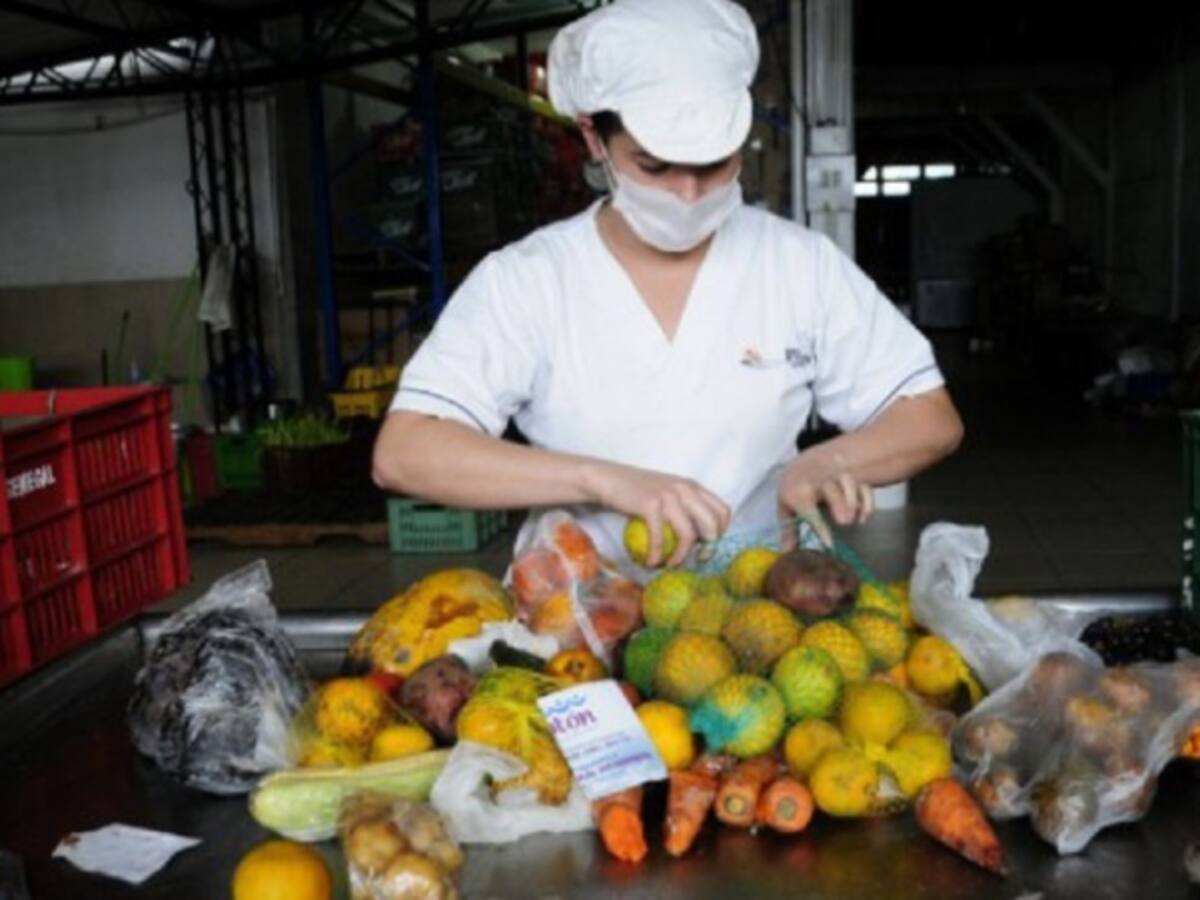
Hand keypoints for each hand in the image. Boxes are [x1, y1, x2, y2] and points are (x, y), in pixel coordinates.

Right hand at [583, 461, 730, 566]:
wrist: (607, 479)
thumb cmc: (637, 492)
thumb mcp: (667, 492)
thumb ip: (685, 507)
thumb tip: (700, 538)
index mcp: (692, 486)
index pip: (723, 510)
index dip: (721, 532)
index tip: (707, 545)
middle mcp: (685, 489)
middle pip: (713, 524)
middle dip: (709, 548)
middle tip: (696, 560)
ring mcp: (668, 496)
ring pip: (688, 535)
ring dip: (681, 557)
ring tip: (670, 566)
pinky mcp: (650, 505)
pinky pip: (660, 538)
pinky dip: (656, 555)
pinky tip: (651, 563)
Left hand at [778, 452, 873, 547]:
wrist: (804, 465)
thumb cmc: (794, 492)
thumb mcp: (786, 508)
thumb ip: (789, 531)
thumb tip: (787, 554)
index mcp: (799, 492)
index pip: (808, 508)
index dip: (819, 526)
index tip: (829, 544)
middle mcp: (818, 483)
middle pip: (831, 489)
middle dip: (839, 504)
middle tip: (844, 522)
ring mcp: (836, 478)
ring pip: (848, 483)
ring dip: (854, 501)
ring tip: (854, 521)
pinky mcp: (852, 478)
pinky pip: (863, 486)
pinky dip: (867, 501)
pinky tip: (864, 518)